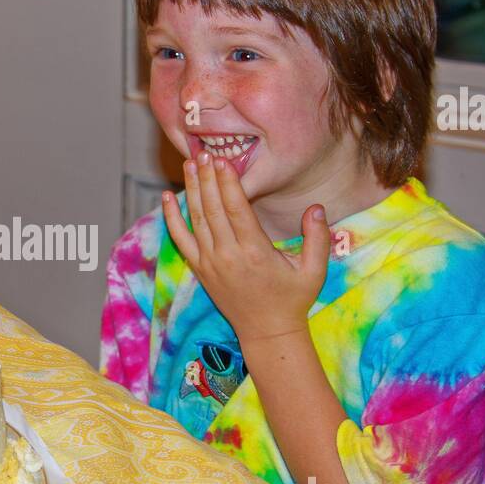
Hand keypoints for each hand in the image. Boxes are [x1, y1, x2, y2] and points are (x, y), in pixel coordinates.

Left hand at [162, 151, 329, 340]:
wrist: (266, 331)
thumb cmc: (293, 298)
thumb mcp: (314, 270)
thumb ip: (318, 238)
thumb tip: (316, 207)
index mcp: (255, 253)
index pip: (237, 210)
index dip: (228, 183)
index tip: (223, 160)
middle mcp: (228, 256)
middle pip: (213, 209)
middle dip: (208, 178)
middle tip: (204, 152)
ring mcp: (210, 263)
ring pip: (196, 219)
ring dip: (192, 189)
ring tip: (189, 163)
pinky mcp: (200, 269)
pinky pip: (181, 239)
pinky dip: (172, 218)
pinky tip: (166, 197)